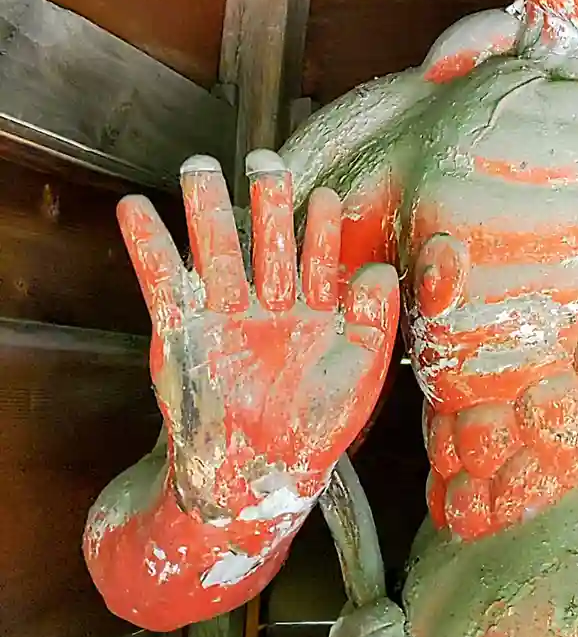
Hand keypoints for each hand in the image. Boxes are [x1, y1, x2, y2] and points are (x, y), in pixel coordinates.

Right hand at [118, 152, 398, 524]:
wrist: (260, 476)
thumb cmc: (317, 428)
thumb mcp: (361, 373)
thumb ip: (375, 319)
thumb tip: (381, 268)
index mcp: (314, 314)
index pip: (318, 260)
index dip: (321, 230)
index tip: (326, 196)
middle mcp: (269, 308)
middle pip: (267, 244)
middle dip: (264, 203)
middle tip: (263, 160)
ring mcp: (225, 318)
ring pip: (216, 253)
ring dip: (206, 212)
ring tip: (198, 167)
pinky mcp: (182, 335)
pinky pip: (164, 284)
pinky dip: (149, 246)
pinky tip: (136, 208)